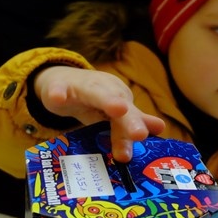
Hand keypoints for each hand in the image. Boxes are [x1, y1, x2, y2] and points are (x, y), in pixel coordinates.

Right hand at [34, 67, 164, 161]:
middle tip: (140, 133)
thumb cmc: (92, 100)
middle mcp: (103, 89)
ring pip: (93, 93)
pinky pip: (58, 90)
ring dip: (106, 100)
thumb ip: (132, 120)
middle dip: (129, 118)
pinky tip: (57, 98)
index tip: (144, 137)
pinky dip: (58, 93)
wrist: (62, 80)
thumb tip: (160, 128)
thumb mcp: (112, 112)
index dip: (135, 126)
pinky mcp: (58, 87)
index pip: (129, 116)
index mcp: (118, 97)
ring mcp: (80, 87)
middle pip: (117, 103)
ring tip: (118, 109)